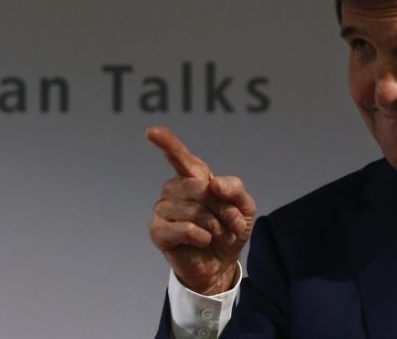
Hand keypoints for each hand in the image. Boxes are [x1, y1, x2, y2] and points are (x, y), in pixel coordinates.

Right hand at [146, 126, 255, 295]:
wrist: (222, 264)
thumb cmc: (229, 230)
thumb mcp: (245, 207)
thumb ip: (235, 188)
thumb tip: (214, 183)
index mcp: (194, 177)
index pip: (179, 156)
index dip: (167, 142)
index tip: (151, 131)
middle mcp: (175, 188)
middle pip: (200, 188)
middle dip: (224, 209)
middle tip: (233, 224)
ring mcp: (163, 209)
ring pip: (195, 210)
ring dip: (216, 226)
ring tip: (218, 235)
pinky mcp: (158, 231)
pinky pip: (184, 228)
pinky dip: (201, 236)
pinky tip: (203, 241)